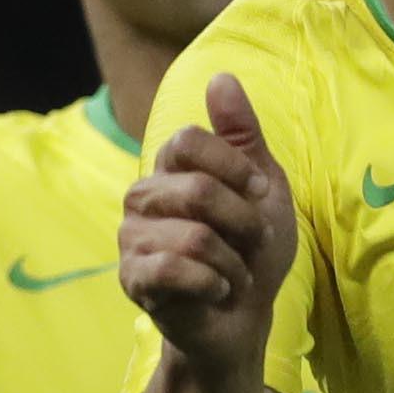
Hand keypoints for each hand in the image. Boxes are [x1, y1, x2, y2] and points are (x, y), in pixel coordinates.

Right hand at [118, 73, 299, 375]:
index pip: (187, 140)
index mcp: (171, 168)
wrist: (244, 316)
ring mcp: (131, 238)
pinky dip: (213, 282)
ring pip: (193, 236)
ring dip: (233, 260)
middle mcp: (143, 196)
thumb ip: (241, 133)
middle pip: (196, 189)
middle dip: (243, 221)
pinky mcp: (132, 279)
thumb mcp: (262, 184)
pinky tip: (216, 289)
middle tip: (253, 241)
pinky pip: (173, 270)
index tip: (259, 192)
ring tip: (233, 270)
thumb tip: (221, 76)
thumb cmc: (253, 246)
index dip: (233, 167)